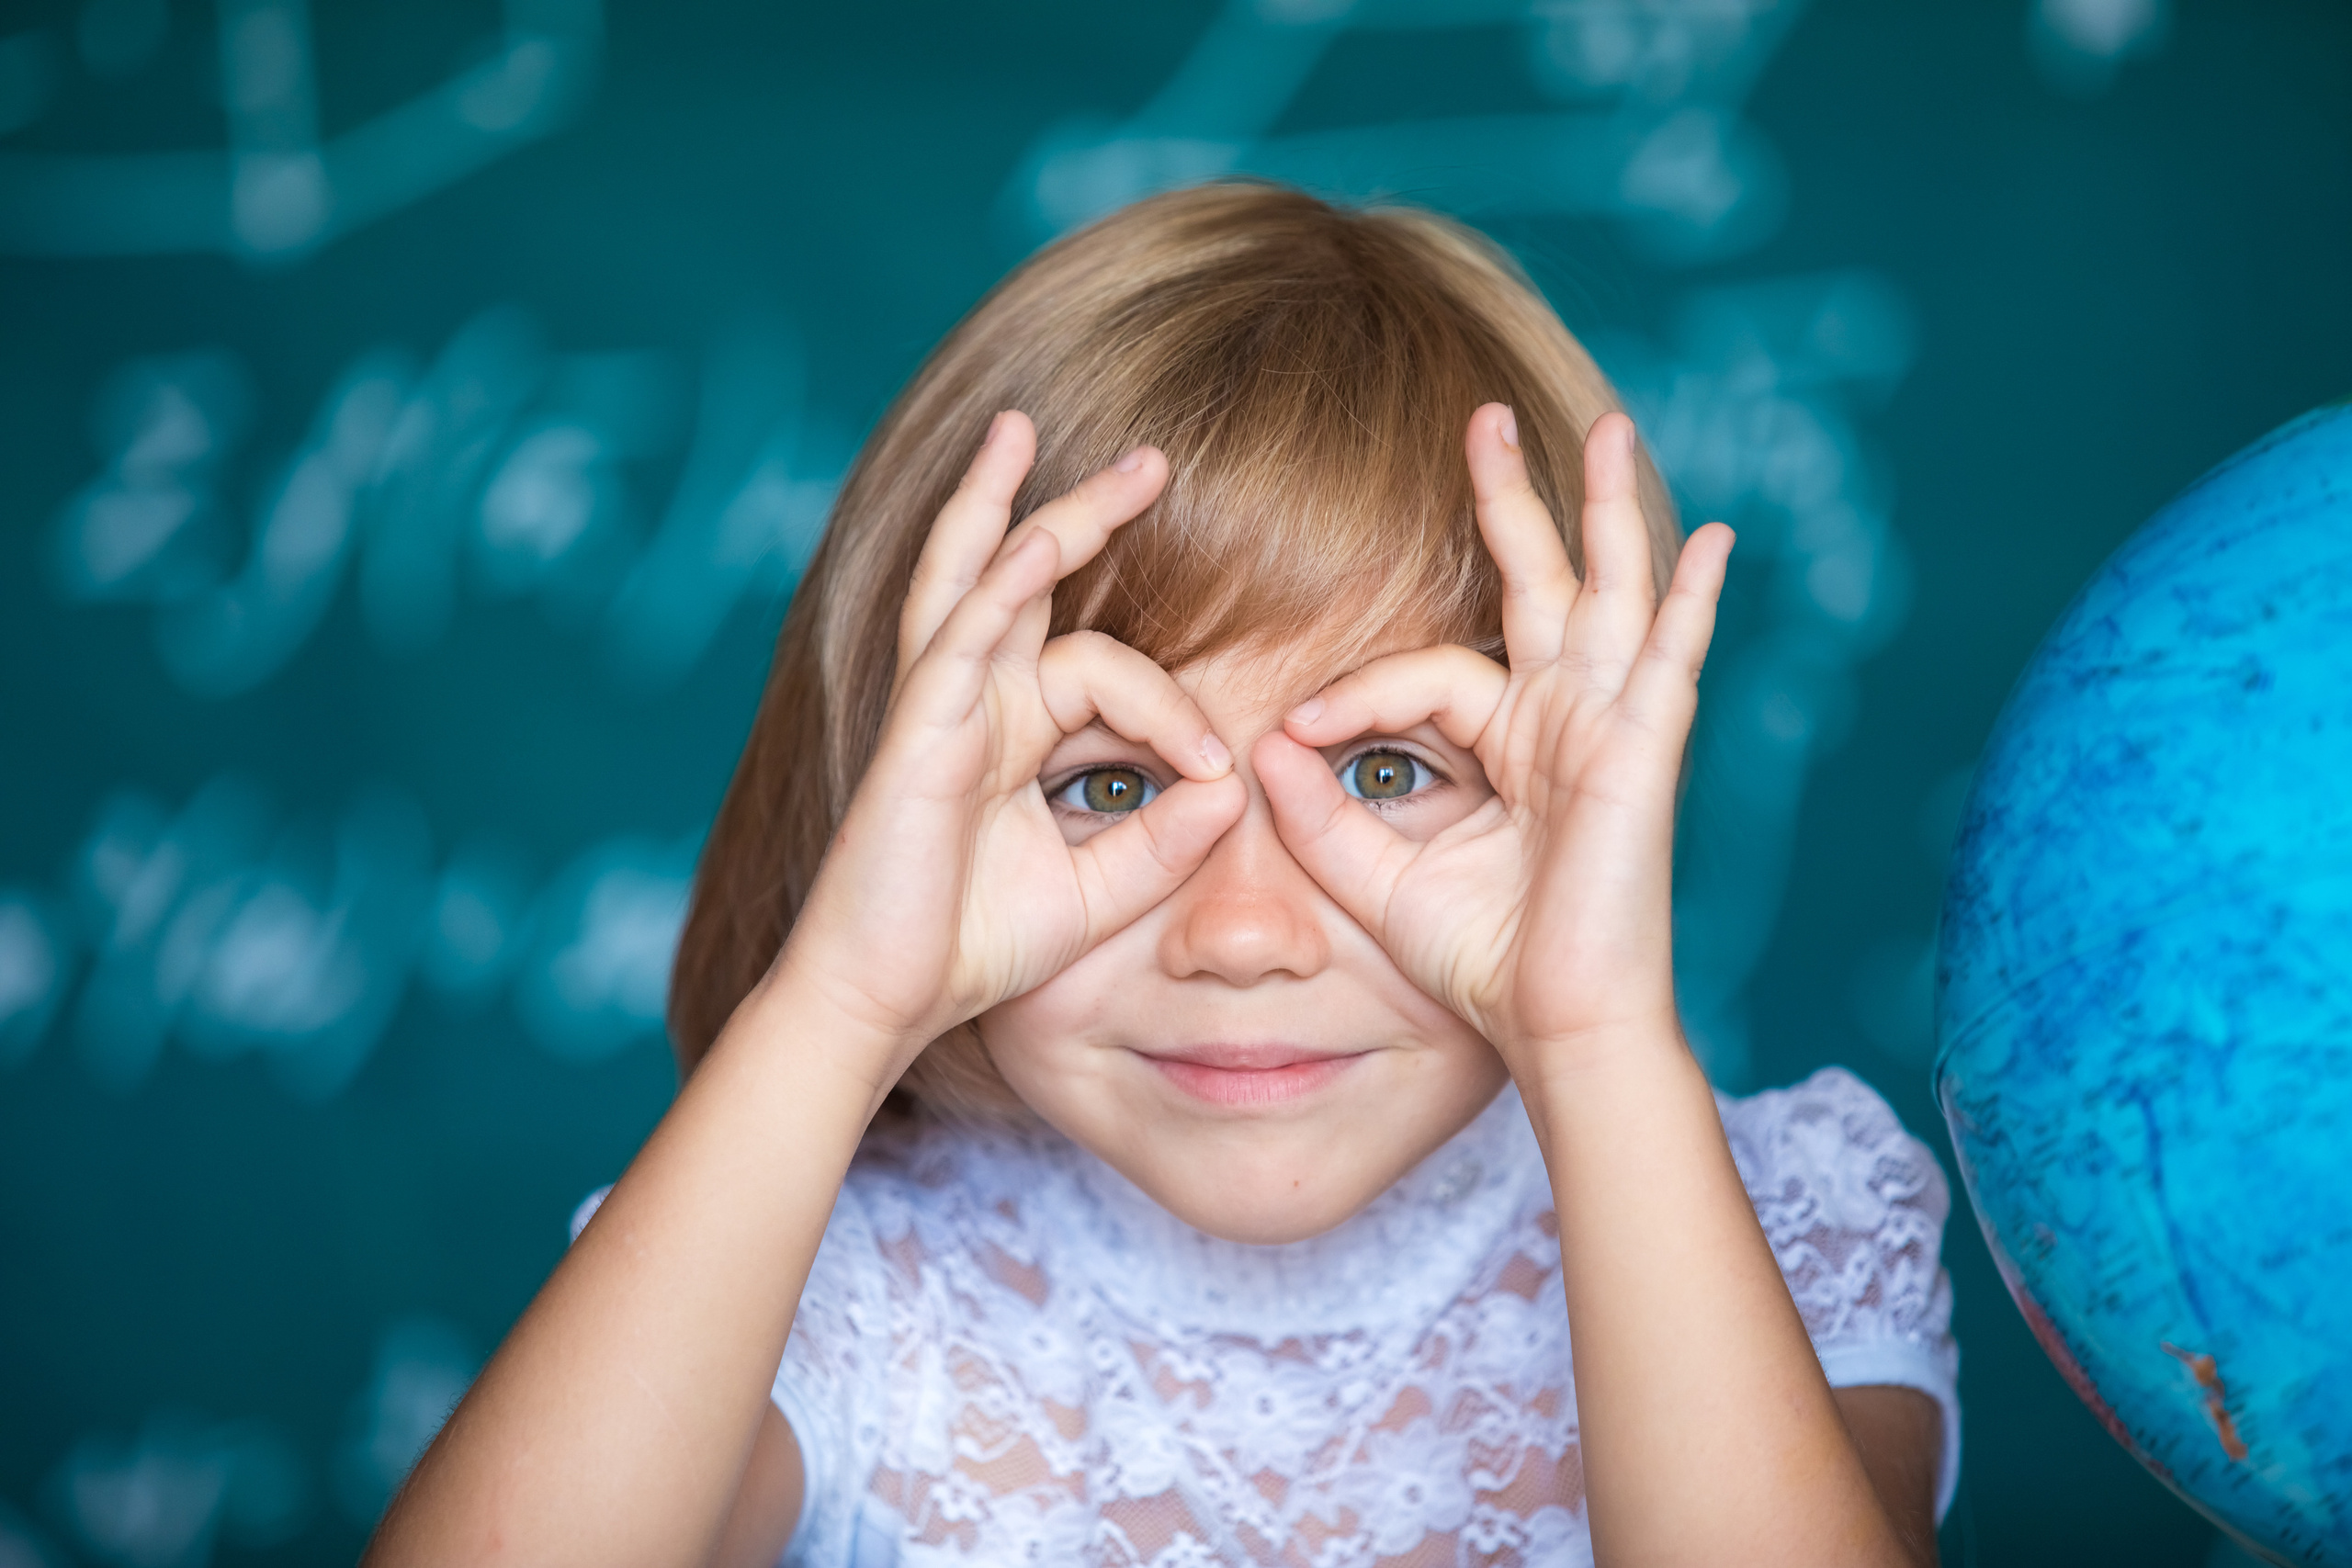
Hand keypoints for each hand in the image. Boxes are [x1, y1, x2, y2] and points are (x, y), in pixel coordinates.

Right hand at [775, 412, 1245, 1077]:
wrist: (888, 1000)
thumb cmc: (975, 945)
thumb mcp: (1100, 890)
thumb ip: (1166, 839)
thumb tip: (1232, 785)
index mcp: (1010, 729)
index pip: (1103, 668)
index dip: (1173, 707)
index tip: (1216, 767)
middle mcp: (972, 699)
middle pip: (1024, 573)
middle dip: (1081, 507)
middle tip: (1149, 455)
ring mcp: (938, 706)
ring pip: (977, 577)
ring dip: (1011, 502)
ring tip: (1024, 427)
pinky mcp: (917, 731)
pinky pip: (957, 638)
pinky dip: (993, 587)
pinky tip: (1028, 545)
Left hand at [1254, 406, 1732, 1073]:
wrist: (1553, 1025)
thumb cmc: (1482, 960)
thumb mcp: (1373, 877)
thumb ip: (1319, 810)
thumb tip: (1267, 736)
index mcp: (1509, 743)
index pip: (1427, 672)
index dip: (1358, 690)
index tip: (1300, 728)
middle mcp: (1563, 718)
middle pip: (1538, 582)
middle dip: (1512, 499)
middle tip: (1485, 416)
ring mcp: (1608, 726)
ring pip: (1610, 592)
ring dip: (1608, 510)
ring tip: (1612, 427)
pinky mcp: (1641, 752)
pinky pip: (1671, 659)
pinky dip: (1693, 599)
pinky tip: (1712, 542)